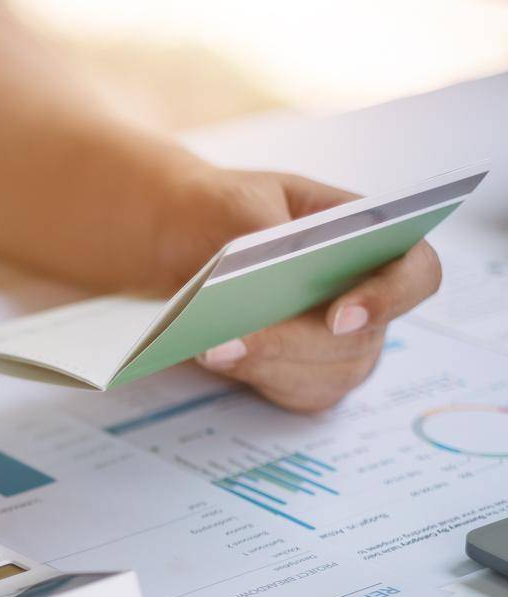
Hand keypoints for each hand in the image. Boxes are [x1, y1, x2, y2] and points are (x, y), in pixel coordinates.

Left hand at [178, 170, 441, 411]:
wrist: (180, 239)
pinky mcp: (308, 374)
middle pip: (360, 337)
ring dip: (269, 363)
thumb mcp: (240, 203)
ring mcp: (343, 341)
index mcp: (371, 237)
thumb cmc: (225, 210)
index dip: (390, 298)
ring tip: (211, 348)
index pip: (416, 272)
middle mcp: (368, 294)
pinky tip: (214, 358)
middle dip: (293, 340)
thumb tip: (278, 267)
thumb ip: (265, 231)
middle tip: (234, 339)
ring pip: (331, 373)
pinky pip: (301, 394)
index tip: (339, 317)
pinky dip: (258, 379)